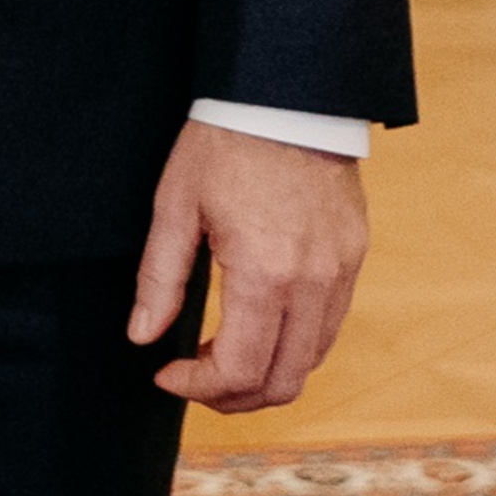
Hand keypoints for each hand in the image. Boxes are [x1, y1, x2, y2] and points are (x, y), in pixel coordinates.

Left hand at [131, 120, 369, 412]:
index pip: (241, 369)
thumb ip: (159, 277)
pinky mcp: (354, 260)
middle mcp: (313, 284)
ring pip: (312, 361)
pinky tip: (258, 328)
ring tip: (221, 358)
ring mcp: (341, 274)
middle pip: (284, 382)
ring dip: (267, 376)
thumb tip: (141, 335)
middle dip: (233, 397)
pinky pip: (329, 327)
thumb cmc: (223, 144)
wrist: (285, 98)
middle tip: (193, 380)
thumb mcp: (175, 204)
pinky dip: (294, 346)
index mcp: (265, 273)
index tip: (166, 374)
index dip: (199, 386)